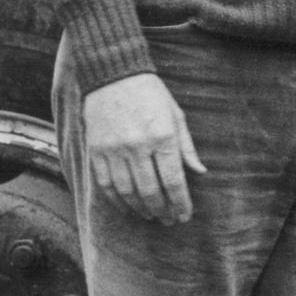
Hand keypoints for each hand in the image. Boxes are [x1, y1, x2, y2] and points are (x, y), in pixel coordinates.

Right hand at [81, 72, 205, 223]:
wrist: (113, 75)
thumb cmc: (151, 95)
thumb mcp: (176, 116)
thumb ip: (187, 148)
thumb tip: (200, 173)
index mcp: (163, 136)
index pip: (173, 181)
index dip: (180, 203)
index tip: (184, 216)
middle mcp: (138, 145)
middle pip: (150, 191)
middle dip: (162, 210)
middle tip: (169, 220)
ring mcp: (114, 149)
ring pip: (127, 192)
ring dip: (140, 209)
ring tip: (151, 216)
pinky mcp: (95, 150)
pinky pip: (105, 184)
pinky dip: (117, 200)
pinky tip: (127, 206)